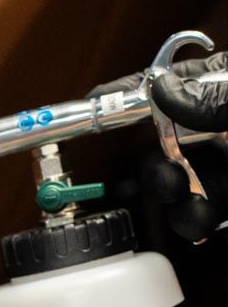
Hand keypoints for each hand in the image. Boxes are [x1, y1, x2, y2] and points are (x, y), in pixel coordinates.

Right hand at [93, 52, 227, 242]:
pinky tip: (206, 223)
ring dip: (174, 197)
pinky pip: (199, 212)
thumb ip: (212, 97)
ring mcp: (224, 162)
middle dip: (157, 164)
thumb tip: (161, 89)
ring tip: (193, 206)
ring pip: (177, 182)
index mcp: (222, 88)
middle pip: (164, 141)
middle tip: (169, 174)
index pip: (168, 82)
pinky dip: (194, 223)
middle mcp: (219, 126)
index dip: (128, 92)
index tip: (92, 101)